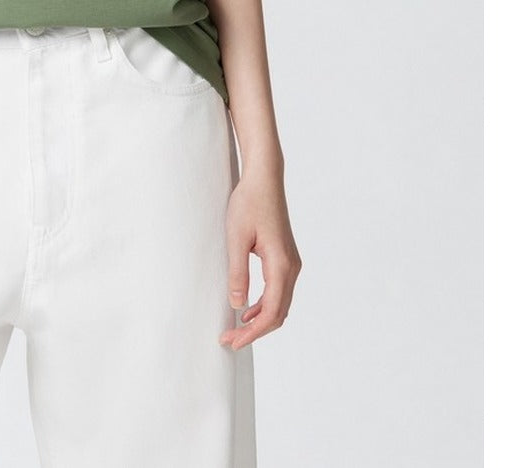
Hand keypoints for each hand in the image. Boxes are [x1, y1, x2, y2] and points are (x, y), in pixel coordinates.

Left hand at [219, 168, 301, 349]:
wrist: (264, 180)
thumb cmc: (249, 203)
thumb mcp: (236, 237)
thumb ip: (238, 272)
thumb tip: (237, 305)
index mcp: (281, 265)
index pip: (270, 312)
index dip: (251, 332)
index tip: (232, 341)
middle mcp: (292, 268)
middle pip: (278, 314)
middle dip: (255, 331)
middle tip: (229, 340)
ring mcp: (292, 264)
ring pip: (280, 304)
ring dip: (260, 320)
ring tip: (235, 329)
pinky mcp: (286, 258)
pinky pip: (279, 291)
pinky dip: (264, 305)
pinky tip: (247, 309)